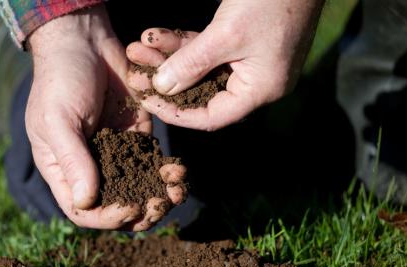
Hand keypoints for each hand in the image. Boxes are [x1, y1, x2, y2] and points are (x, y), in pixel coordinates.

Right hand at [26, 5, 184, 230]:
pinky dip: (166, 171)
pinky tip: (178, 170)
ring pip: (138, 187)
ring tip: (177, 190)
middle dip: (140, 211)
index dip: (106, 217)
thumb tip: (86, 201)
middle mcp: (89, 165)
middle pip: (115, 205)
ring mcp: (114, 151)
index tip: (129, 207)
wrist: (84, 40)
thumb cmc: (60, 79)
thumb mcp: (58, 119)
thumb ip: (73, 160)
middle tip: (160, 206)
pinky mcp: (136, 134)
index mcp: (62, 168)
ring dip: (159, 195)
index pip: (82, 210)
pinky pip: (152, 162)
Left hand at [126, 0, 323, 130]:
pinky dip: (183, 43)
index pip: (211, 116)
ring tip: (138, 46)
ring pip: (200, 68)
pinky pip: (207, 50)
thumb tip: (161, 87)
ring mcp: (250, 62)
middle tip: (135, 72)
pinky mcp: (243, 43)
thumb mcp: (225, 35)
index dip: (176, 112)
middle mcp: (256, 82)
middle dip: (165, 79)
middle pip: (201, 91)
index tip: (147, 100)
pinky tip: (156, 35)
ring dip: (169, 57)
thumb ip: (191, 63)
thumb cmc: (271, 1)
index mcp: (260, 90)